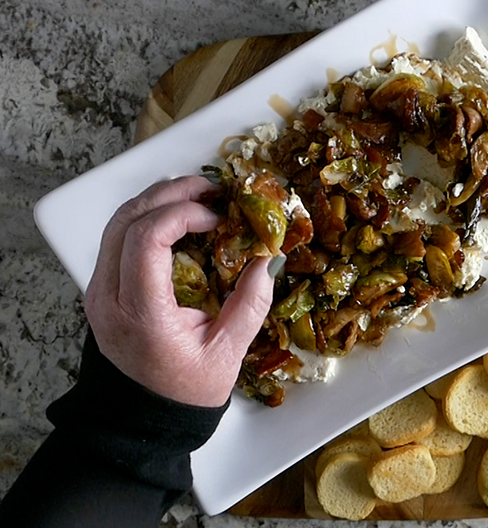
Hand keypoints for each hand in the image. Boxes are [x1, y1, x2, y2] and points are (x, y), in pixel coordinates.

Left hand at [84, 176, 274, 406]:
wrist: (142, 419)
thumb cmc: (185, 390)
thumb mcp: (228, 353)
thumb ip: (250, 304)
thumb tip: (269, 259)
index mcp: (140, 313)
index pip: (147, 238)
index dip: (183, 213)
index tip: (217, 217)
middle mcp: (108, 296)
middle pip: (127, 219)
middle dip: (171, 194)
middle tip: (211, 188)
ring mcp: (99, 290)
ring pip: (117, 222)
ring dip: (158, 201)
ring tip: (197, 198)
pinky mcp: (102, 288)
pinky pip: (118, 237)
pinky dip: (148, 218)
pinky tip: (179, 220)